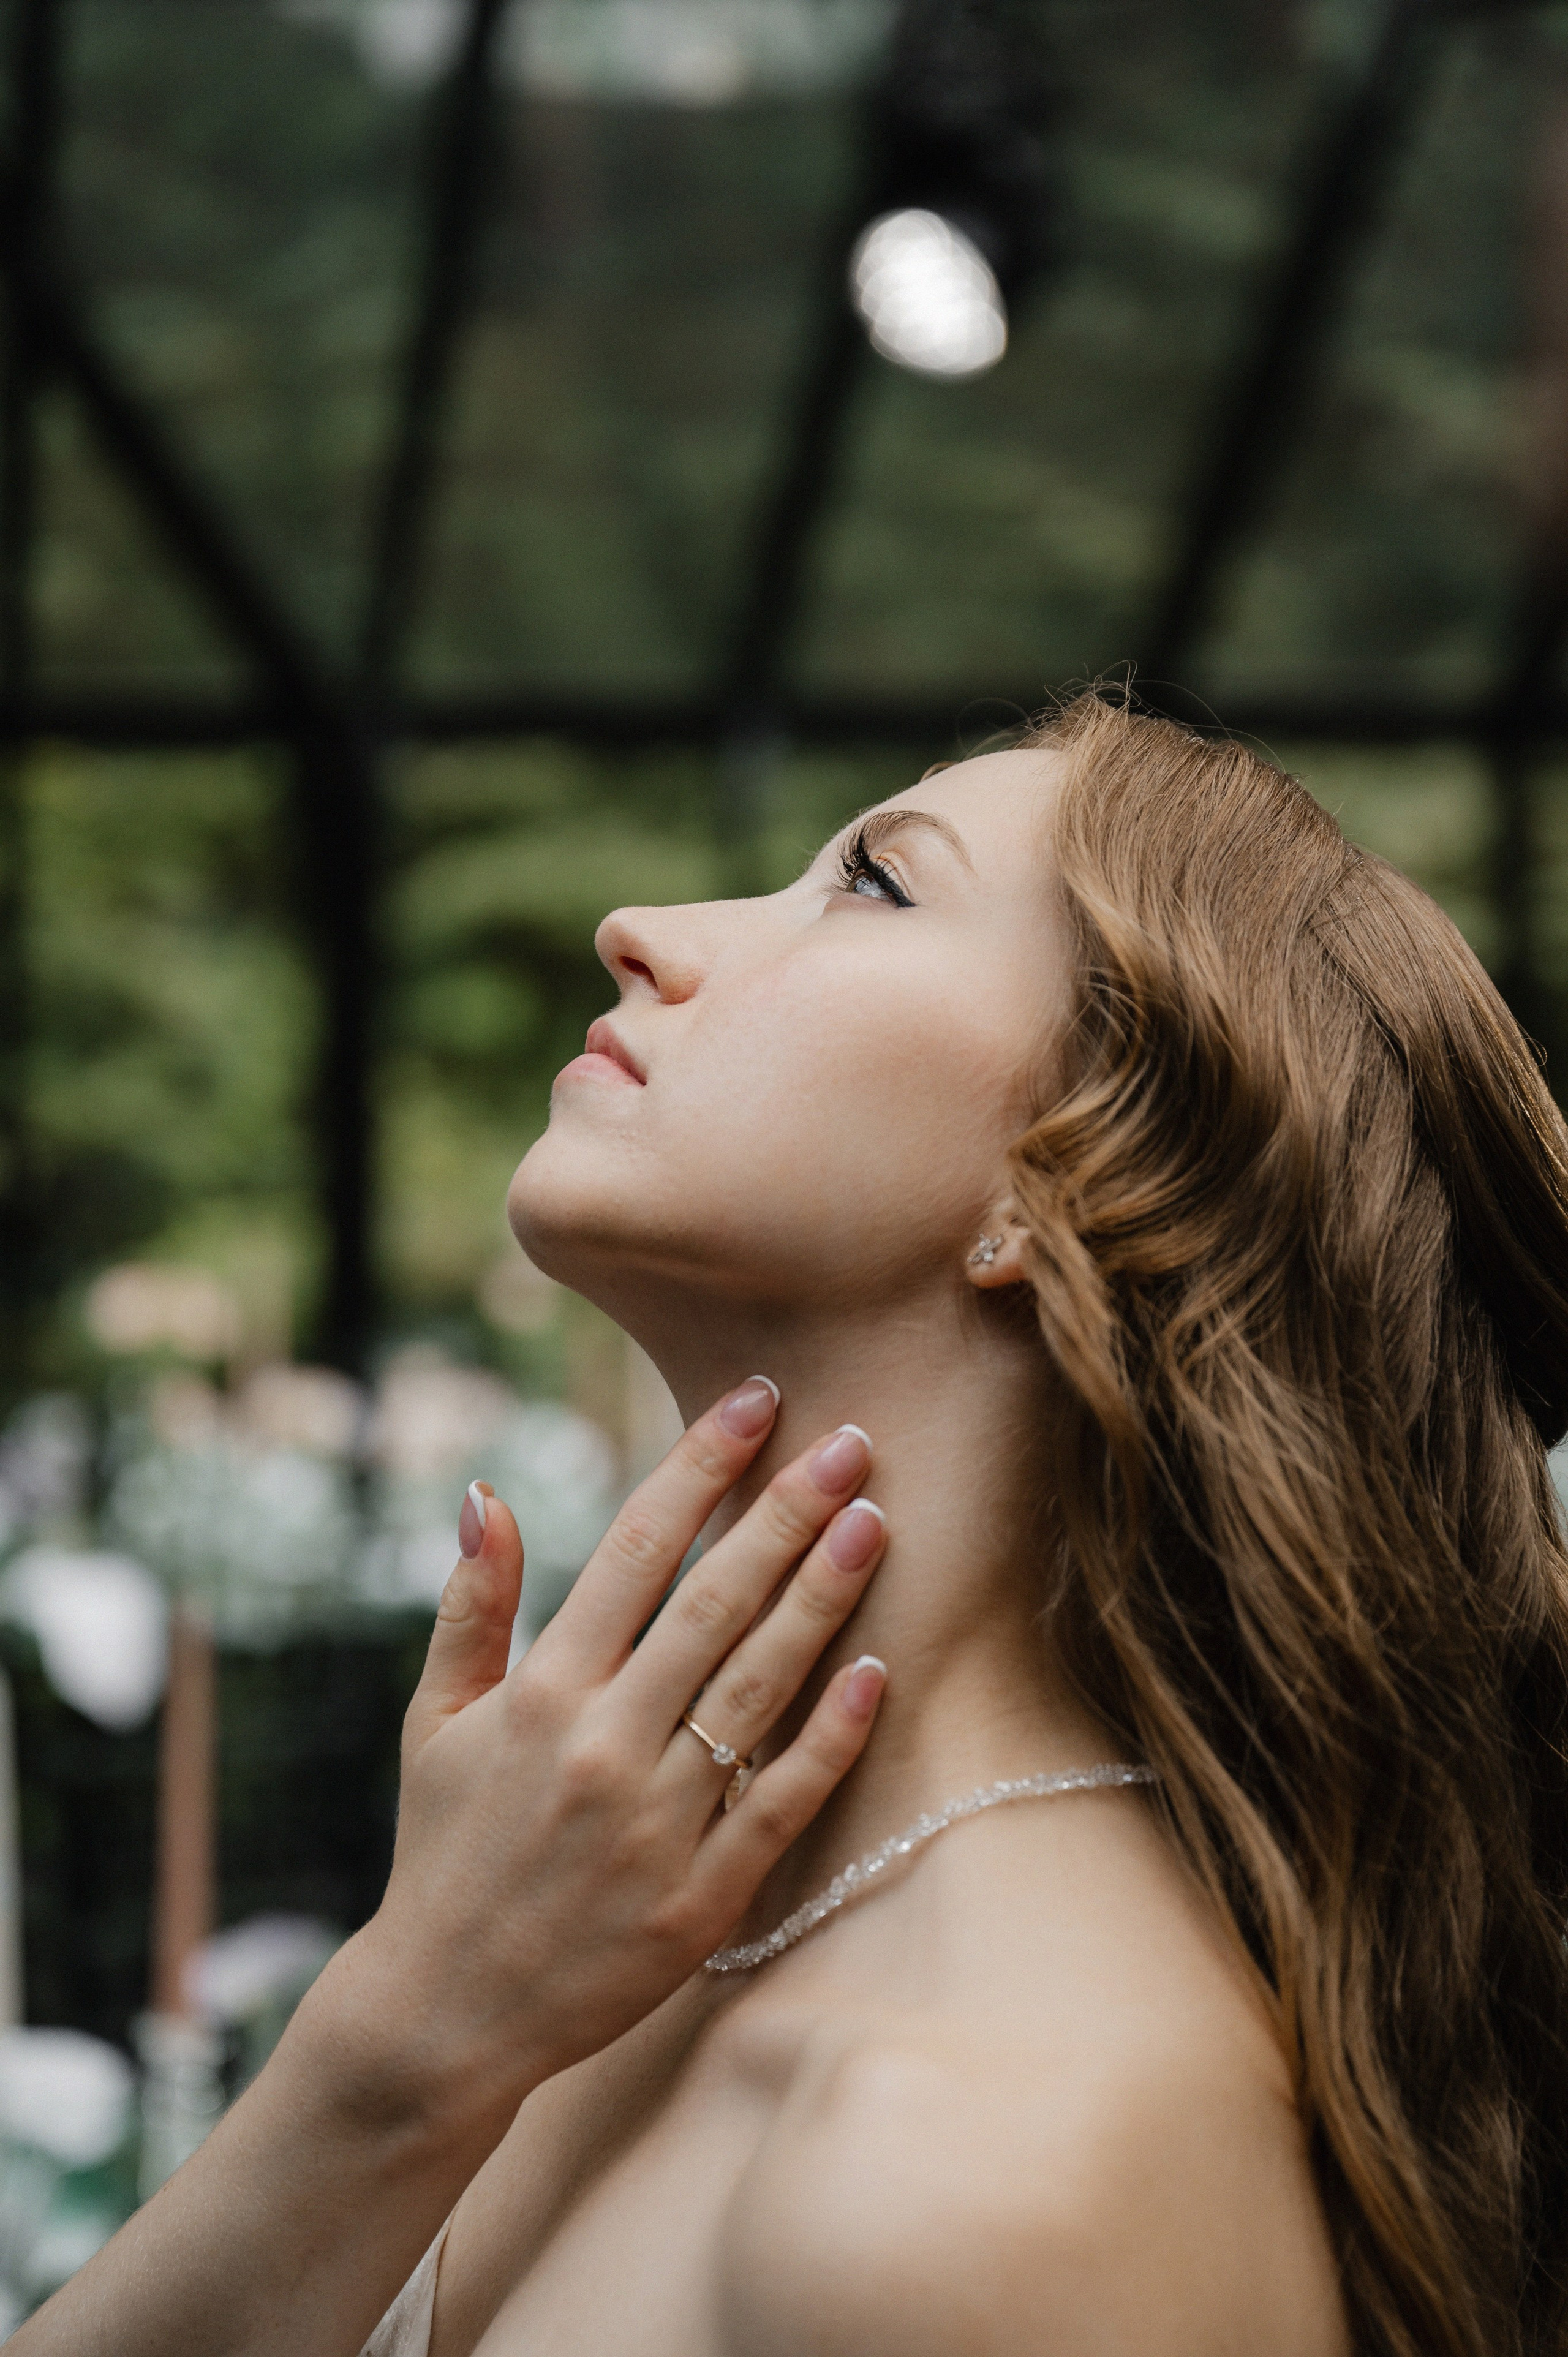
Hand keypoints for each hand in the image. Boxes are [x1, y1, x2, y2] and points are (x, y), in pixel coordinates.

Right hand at [316, 1378, 886, 2132]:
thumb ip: (470, 1606)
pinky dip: (830, 1737)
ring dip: (821, 1599)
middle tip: (852, 1440)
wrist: (445, 2016)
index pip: (634, 1550)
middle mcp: (602, 1746)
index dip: (699, 1467)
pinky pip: (780, 1801)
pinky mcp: (701, 1897)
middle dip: (785, 1512)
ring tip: (875, 1521)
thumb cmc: (443, 1851)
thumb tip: (488, 1492)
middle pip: (713, 1604)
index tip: (757, 1398)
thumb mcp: (435, 1722)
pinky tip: (875, 1669)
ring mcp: (656, 1823)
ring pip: (758, 1689)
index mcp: (540, 1693)